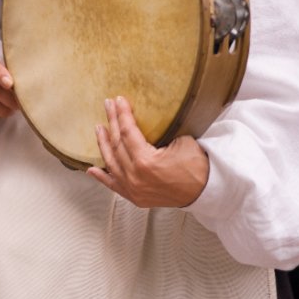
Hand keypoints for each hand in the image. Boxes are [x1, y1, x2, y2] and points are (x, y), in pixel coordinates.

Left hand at [87, 96, 208, 207]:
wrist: (208, 191)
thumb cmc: (199, 165)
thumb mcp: (181, 141)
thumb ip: (159, 132)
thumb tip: (144, 120)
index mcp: (146, 162)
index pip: (128, 132)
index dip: (122, 114)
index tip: (119, 101)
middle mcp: (136, 177)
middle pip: (117, 144)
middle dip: (112, 122)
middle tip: (108, 106)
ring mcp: (134, 189)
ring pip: (112, 163)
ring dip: (103, 144)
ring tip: (99, 128)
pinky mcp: (135, 198)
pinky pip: (114, 186)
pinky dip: (101, 177)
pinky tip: (90, 168)